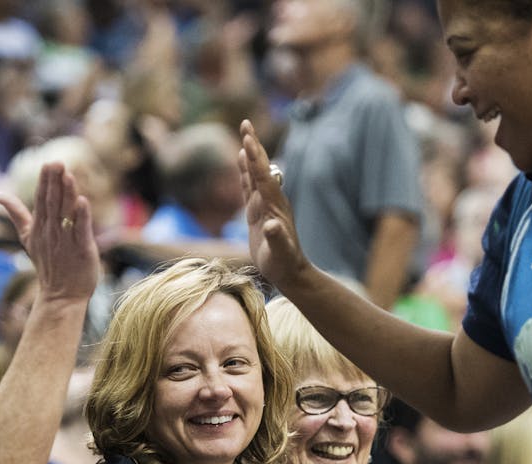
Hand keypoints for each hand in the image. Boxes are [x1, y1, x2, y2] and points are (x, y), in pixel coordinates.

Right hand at [0, 163, 99, 303]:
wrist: (61, 295)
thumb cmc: (48, 264)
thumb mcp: (28, 237)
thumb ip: (16, 214)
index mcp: (39, 227)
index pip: (41, 200)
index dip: (45, 182)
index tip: (47, 163)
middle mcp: (51, 231)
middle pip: (52, 203)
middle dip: (54, 182)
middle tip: (56, 162)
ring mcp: (66, 241)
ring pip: (66, 213)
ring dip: (67, 194)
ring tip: (68, 175)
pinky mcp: (82, 250)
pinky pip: (81, 230)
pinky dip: (82, 216)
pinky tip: (83, 201)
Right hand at [238, 119, 309, 292]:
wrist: (290, 271)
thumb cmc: (284, 264)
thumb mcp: (280, 253)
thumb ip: (277, 239)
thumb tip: (272, 226)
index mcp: (274, 206)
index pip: (263, 176)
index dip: (255, 158)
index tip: (247, 139)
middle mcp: (271, 200)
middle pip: (260, 168)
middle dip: (253, 146)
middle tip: (246, 123)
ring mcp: (265, 205)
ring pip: (254, 174)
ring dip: (249, 155)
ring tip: (244, 135)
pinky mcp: (258, 212)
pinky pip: (249, 187)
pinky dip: (245, 172)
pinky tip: (241, 162)